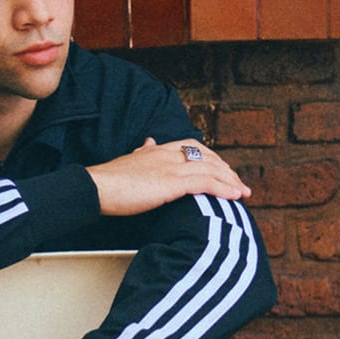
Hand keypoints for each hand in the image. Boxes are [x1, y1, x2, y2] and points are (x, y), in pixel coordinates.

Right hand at [87, 136, 250, 216]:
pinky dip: (224, 188)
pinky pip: (206, 182)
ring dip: (231, 180)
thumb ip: (142, 152)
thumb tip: (148, 142)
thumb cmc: (107, 181)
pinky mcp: (172, 182)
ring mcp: (171, 167)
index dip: (210, 158)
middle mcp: (168, 154)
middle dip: (226, 170)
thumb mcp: (129, 161)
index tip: (221, 169)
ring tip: (243, 192)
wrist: (96, 187)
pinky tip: (235, 196)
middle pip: (207, 157)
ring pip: (211, 169)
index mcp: (157, 149)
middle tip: (239, 183)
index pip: (192, 147)